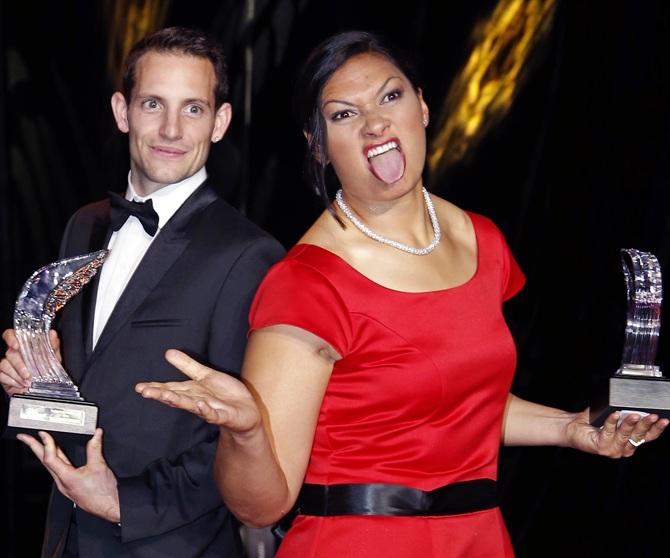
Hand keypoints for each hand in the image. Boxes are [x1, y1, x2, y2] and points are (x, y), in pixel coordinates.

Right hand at [1, 329, 60, 395]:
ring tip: (28, 381)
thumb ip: (53, 345)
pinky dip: (12, 381)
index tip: (16, 345)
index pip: (11, 335)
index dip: (11, 338)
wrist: (43, 388)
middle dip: (19, 364)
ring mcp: (7, 364)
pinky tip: (21, 384)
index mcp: (24, 346)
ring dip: (17, 374)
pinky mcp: (3, 375)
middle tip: (29, 373)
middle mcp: (14, 353)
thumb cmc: (46, 372)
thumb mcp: (54, 358)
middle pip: (10, 352)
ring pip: (4, 364)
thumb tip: (52, 334)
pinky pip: (1, 375)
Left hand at [17, 429, 119, 522]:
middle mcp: (62, 482)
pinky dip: (55, 460)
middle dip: (33, 448)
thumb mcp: (99, 466)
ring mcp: (65, 486)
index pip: (50, 457)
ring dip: (44, 453)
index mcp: (66, 477)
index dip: (46, 443)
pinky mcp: (70, 487)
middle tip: (24, 438)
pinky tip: (57, 457)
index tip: (43, 433)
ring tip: (38, 444)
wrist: (110, 507)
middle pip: (44, 462)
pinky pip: (58, 471)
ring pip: (50, 467)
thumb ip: (95, 448)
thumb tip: (96, 435)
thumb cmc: (104, 493)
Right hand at [136, 349, 261, 436]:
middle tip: (144, 391)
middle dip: (161, 394)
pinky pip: (213, 414)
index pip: (171, 388)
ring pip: (191, 405)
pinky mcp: (223, 416)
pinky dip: (205, 410)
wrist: (246, 412)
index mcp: (192, 391)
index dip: (156, 387)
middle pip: (177, 397)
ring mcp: (209, 409)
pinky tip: (198, 404)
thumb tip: (168, 352)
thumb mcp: (207, 376)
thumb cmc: (225, 395)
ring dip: (178, 400)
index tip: (139, 387)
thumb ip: (188, 366)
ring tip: (164, 395)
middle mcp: (197, 401)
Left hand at [566, 409, 667, 457]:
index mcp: (630, 442)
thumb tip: (636, 402)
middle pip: (639, 436)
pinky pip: (609, 432)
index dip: (657, 428)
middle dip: (647, 424)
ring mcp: (613, 450)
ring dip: (630, 424)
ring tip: (634, 414)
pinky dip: (612, 422)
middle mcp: (624, 448)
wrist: (571, 428)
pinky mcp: (602, 447)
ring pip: (625, 435)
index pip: (648, 436)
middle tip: (653, 415)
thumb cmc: (591, 421)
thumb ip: (625, 413)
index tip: (665, 419)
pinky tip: (614, 414)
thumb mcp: (613, 416)